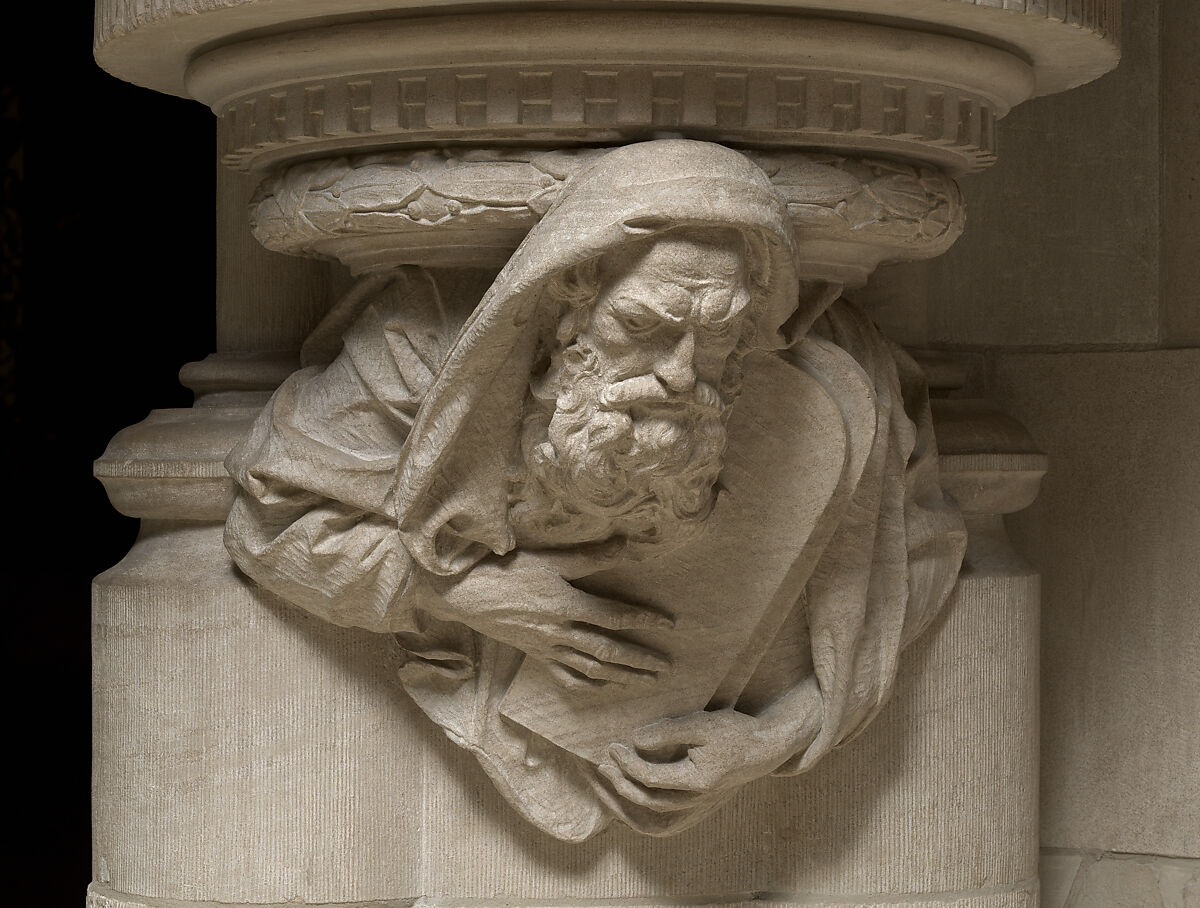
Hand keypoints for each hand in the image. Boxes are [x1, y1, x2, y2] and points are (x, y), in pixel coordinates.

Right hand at [420, 548, 672, 687]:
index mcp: (568, 604)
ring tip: (646, 681)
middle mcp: (561, 631)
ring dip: (621, 676)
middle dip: (639, 659)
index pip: (614, 615)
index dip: (643, 619)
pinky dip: (589, 685)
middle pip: (608, 649)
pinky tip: (606, 687)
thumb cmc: (508, 571)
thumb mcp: (550, 559)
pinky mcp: (537, 656)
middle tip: (666, 667)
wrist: (466, 595)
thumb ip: (590, 556)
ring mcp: (549, 647)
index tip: (668, 624)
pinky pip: (566, 677)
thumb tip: (627, 544)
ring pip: (591, 668)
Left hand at [597, 682, 821, 811]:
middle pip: (648, 801)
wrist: (764, 749)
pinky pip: (662, 815)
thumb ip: (669, 731)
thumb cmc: (734, 732)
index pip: (650, 778)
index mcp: (696, 781)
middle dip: (620, 784)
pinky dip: (642, 807)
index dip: (627, 763)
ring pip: (654, 814)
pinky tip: (627, 792)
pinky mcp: (696, 803)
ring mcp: (696, 804)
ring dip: (627, 799)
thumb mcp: (702, 724)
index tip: (612, 746)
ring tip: (608, 781)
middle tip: (602, 765)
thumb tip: (635, 740)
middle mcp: (695, 799)